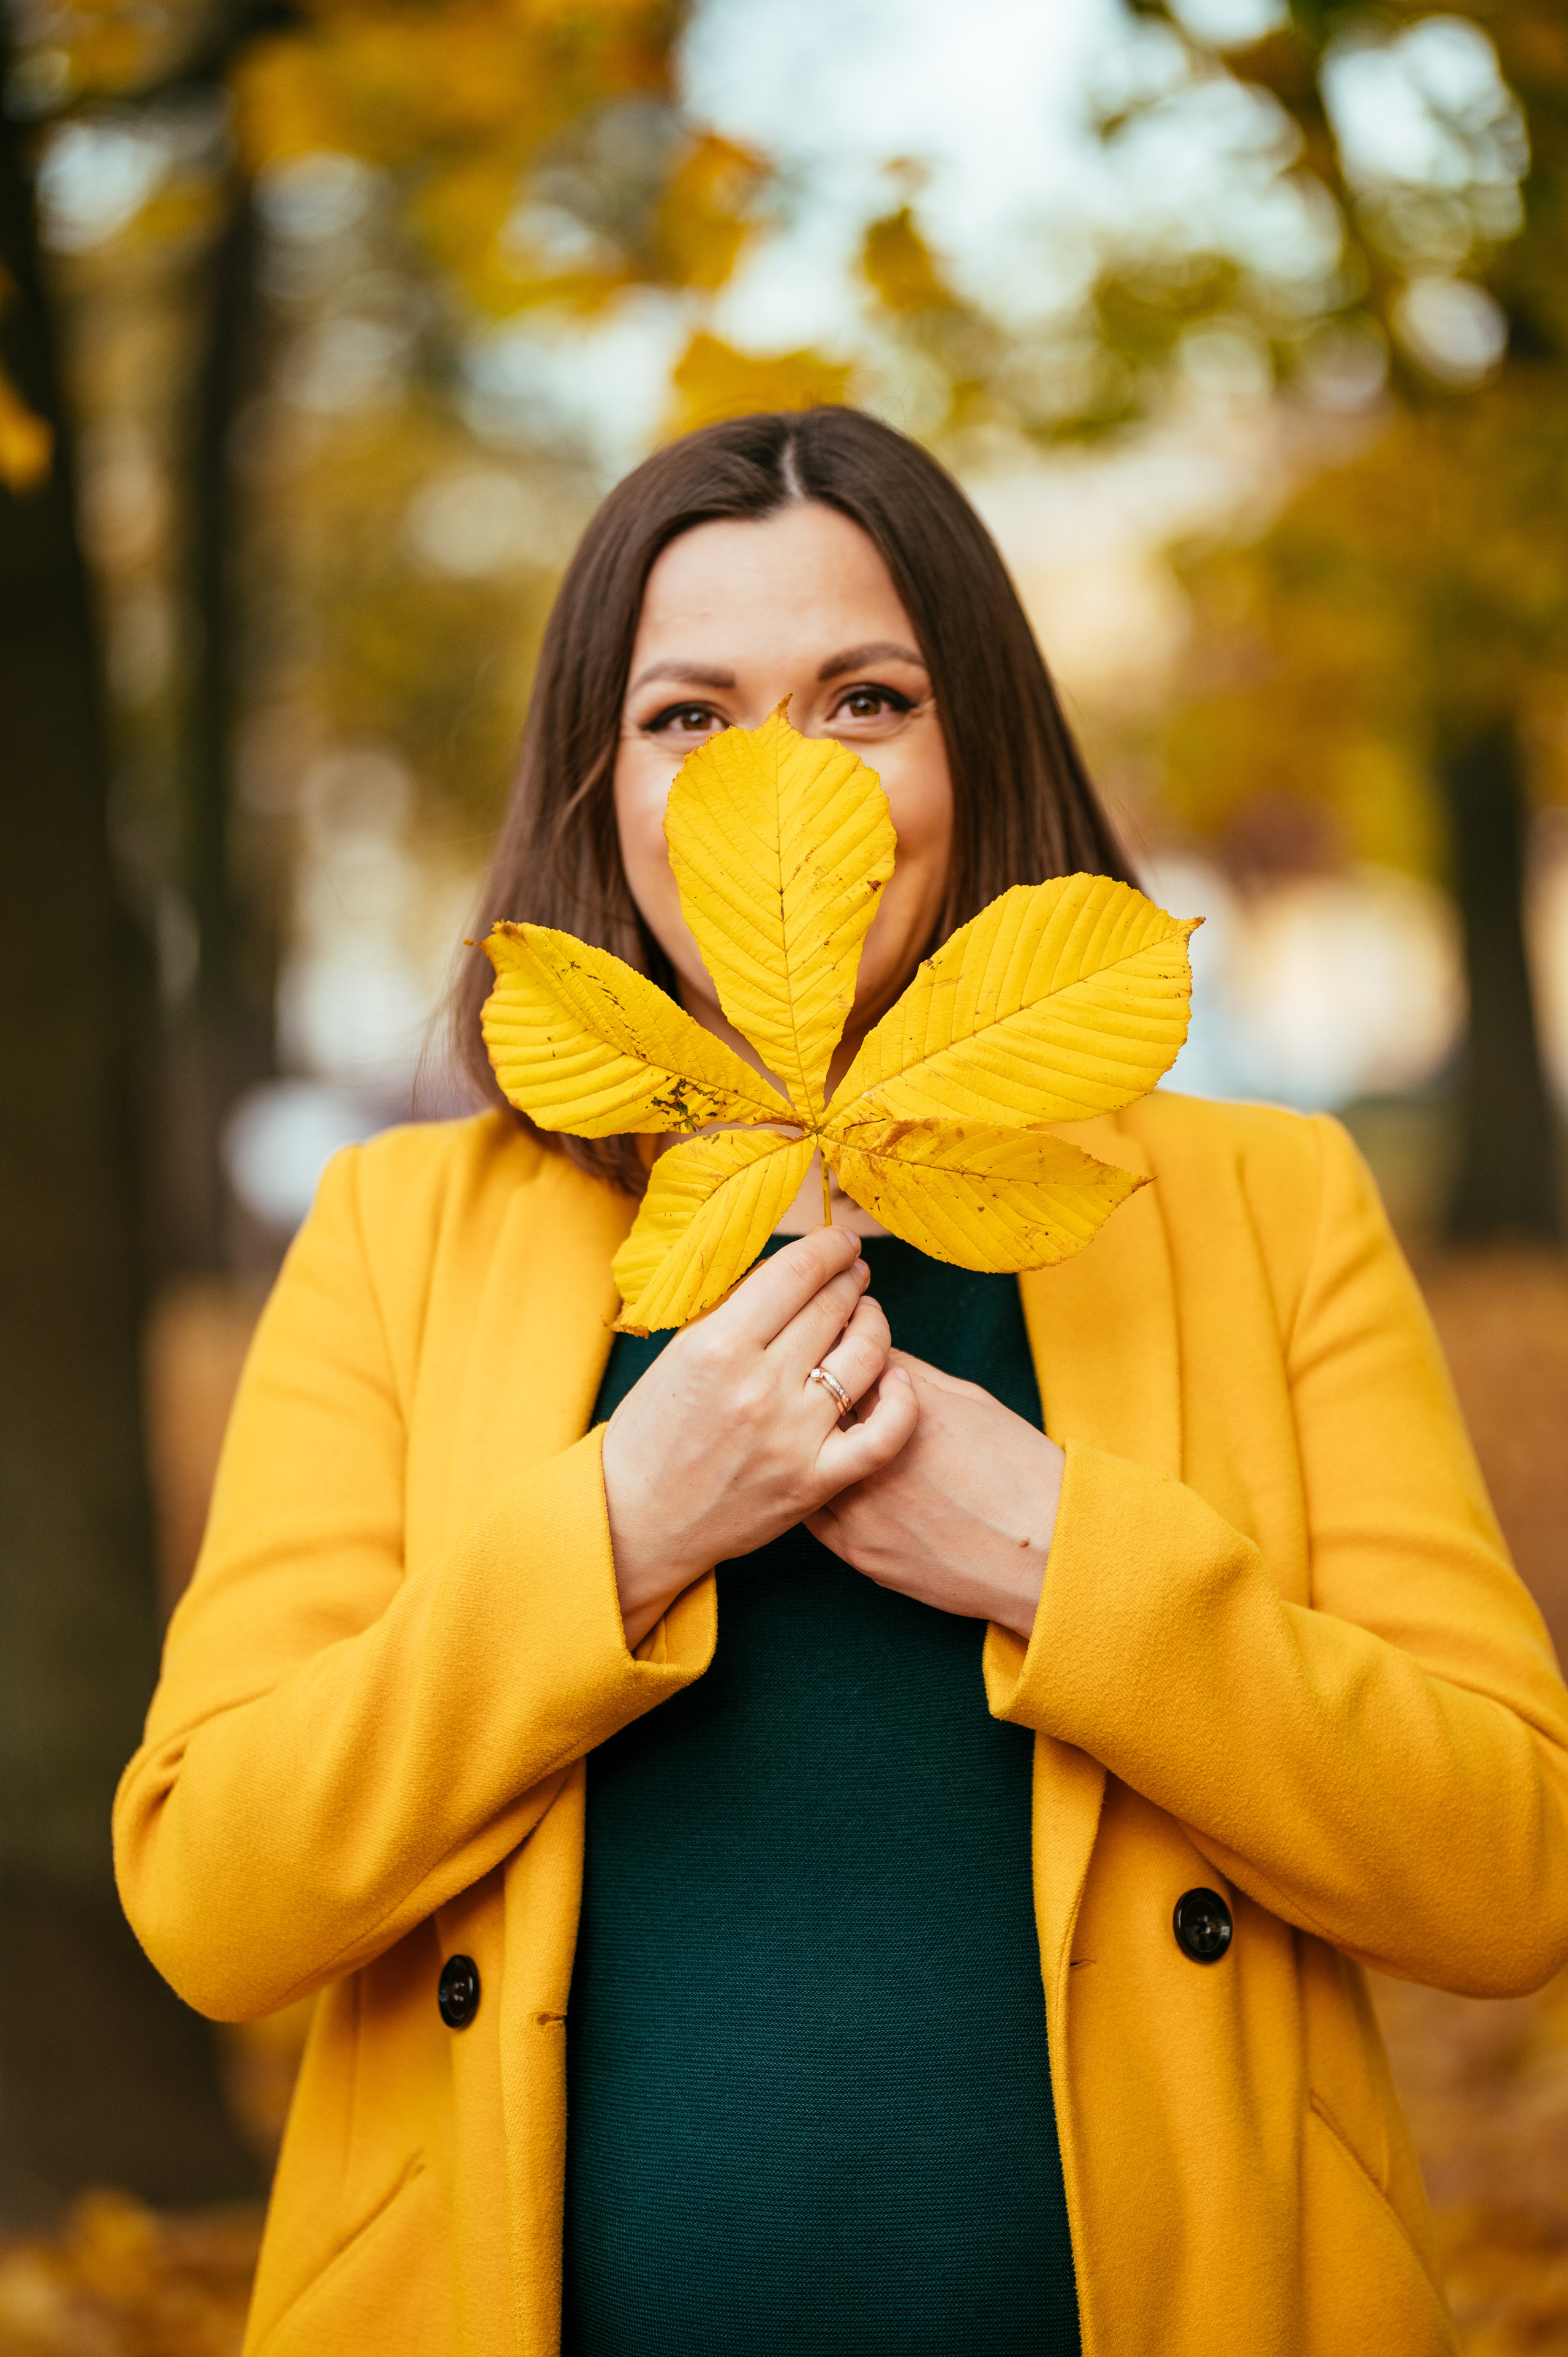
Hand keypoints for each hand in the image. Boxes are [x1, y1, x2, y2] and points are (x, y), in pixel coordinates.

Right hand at [601, 1227, 919, 1646]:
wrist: (636, 1520)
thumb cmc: (651, 1433)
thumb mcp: (677, 1355)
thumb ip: (732, 1312)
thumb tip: (788, 1272)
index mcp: (717, 1346)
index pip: (795, 1273)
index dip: (829, 1248)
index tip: (841, 1243)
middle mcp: (759, 1386)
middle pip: (832, 1307)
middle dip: (851, 1279)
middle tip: (856, 1272)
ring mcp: (792, 1436)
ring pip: (864, 1357)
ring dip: (875, 1324)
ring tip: (869, 1315)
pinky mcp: (814, 1482)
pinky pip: (883, 1435)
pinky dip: (900, 1401)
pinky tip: (897, 1378)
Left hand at [806, 1351, 1064, 1640]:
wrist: (1047, 1556)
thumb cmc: (1021, 1472)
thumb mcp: (973, 1403)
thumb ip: (913, 1375)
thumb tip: (871, 1355)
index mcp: (909, 1412)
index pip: (844, 1364)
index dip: (840, 1355)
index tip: (841, 1352)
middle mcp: (876, 1460)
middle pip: (816, 1414)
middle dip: (819, 1400)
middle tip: (827, 1394)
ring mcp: (861, 1511)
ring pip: (805, 1464)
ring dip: (811, 1448)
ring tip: (830, 1442)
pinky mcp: (857, 1553)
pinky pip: (814, 1513)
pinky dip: (818, 1492)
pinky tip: (835, 1482)